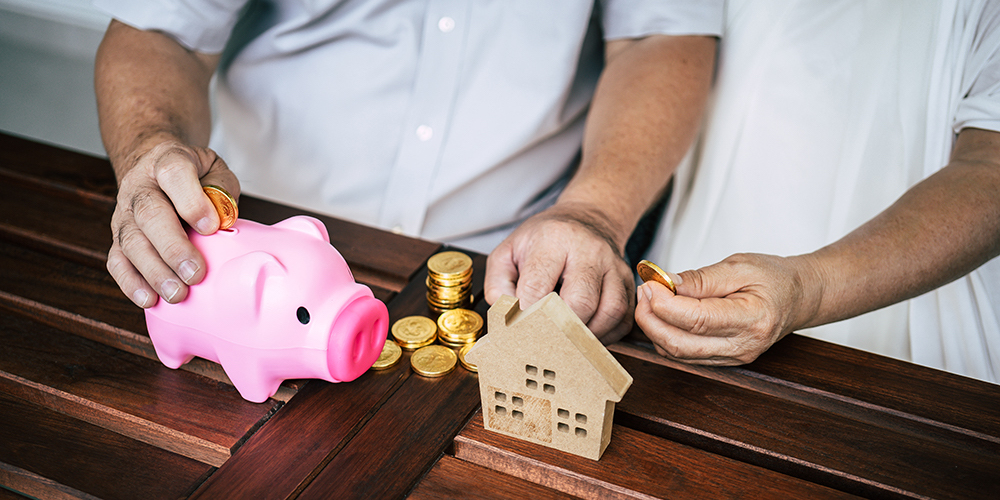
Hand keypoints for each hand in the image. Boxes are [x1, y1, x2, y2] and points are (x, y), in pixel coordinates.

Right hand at [107, 140, 238, 307]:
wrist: (154, 167)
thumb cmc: (193, 174)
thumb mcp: (214, 168)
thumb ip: (221, 189)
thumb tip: (222, 221)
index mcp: (167, 162)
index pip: (174, 175)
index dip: (192, 202)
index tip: (211, 227)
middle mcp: (139, 187)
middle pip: (149, 215)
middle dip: (172, 248)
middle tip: (194, 273)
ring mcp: (124, 213)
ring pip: (131, 241)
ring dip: (154, 272)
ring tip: (177, 293)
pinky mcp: (117, 237)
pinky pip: (117, 261)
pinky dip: (131, 282)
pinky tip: (149, 299)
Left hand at [484, 204, 634, 341]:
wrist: (587, 219)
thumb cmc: (545, 240)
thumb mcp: (509, 250)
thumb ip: (499, 284)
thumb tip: (507, 317)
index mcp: (554, 239)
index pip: (538, 286)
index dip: (527, 315)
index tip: (519, 331)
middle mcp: (589, 250)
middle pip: (581, 302)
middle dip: (560, 330)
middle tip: (545, 343)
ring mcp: (614, 266)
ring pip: (610, 312)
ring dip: (587, 336)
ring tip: (568, 342)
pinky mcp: (628, 282)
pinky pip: (623, 318)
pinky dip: (606, 335)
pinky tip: (587, 334)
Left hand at [634, 253, 820, 364]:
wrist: (799, 297)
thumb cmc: (774, 278)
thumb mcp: (739, 266)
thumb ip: (700, 278)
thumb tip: (666, 284)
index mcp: (753, 320)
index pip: (697, 320)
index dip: (665, 304)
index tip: (650, 284)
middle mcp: (743, 346)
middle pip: (681, 345)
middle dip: (651, 319)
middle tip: (643, 291)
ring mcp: (733, 358)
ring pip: (678, 354)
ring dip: (654, 328)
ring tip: (650, 298)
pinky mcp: (723, 361)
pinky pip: (684, 355)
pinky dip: (666, 336)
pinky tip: (662, 314)